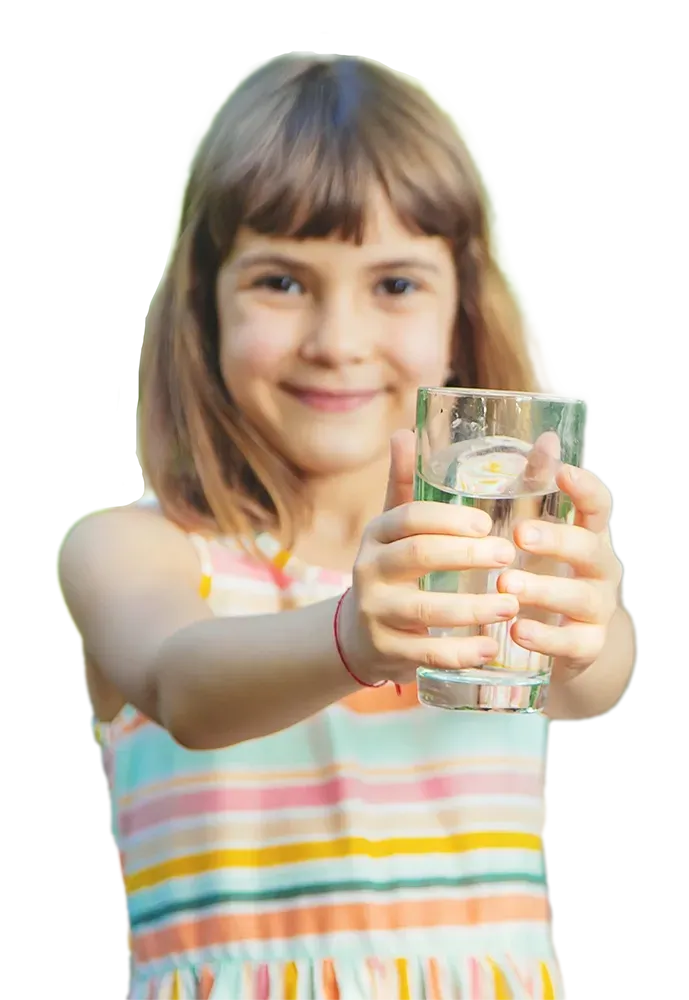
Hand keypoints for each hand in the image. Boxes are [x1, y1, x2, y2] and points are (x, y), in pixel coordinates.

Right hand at [337, 430, 519, 686]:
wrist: (360, 633)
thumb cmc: (393, 568)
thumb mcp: (395, 527)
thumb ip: (407, 483)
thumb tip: (407, 432)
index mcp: (377, 533)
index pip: (408, 517)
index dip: (447, 518)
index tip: (485, 522)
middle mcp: (369, 570)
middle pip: (417, 557)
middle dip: (465, 556)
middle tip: (508, 555)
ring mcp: (376, 612)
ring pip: (423, 610)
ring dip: (471, 608)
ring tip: (511, 604)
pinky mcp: (387, 650)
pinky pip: (426, 654)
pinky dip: (460, 652)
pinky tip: (491, 648)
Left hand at [498, 464, 622, 671]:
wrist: (564, 643)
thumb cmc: (543, 573)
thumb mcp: (536, 531)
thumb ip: (533, 487)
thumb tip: (544, 437)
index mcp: (587, 535)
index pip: (598, 506)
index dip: (584, 488)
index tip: (562, 472)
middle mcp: (599, 569)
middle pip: (589, 549)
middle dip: (556, 540)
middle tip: (519, 534)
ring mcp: (597, 608)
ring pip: (580, 596)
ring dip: (543, 589)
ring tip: (507, 585)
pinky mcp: (587, 646)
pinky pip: (573, 643)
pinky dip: (546, 637)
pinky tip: (518, 629)